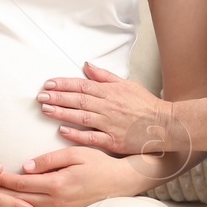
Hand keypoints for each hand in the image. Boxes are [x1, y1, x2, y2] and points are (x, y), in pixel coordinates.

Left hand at [0, 146, 154, 206]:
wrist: (121, 184)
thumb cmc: (99, 164)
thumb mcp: (75, 154)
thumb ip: (48, 160)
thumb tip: (25, 166)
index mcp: (57, 184)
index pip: (20, 183)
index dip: (0, 179)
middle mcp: (56, 202)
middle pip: (18, 200)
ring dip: (5, 205)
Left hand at [37, 62, 184, 156]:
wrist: (165, 125)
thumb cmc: (146, 105)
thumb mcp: (127, 84)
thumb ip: (105, 76)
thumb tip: (87, 65)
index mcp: (110, 92)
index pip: (82, 85)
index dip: (64, 84)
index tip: (48, 83)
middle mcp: (108, 106)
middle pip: (78, 99)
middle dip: (57, 96)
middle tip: (40, 95)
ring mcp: (110, 124)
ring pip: (81, 116)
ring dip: (62, 112)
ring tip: (45, 109)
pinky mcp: (113, 141)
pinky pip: (91, 137)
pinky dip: (77, 134)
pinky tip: (62, 131)